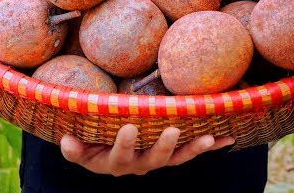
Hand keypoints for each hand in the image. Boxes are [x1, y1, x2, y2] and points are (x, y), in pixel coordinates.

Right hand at [59, 125, 234, 175]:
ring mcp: (158, 161)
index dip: (125, 144)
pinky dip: (209, 146)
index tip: (129, 128)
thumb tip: (65, 141)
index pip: (120, 155)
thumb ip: (74, 149)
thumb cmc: (90, 145)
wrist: (106, 153)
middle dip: (164, 146)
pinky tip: (227, 139)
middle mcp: (139, 165)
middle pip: (154, 159)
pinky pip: (192, 151)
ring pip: (178, 158)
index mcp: (115, 162)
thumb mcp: (80, 149)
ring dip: (194, 148)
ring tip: (208, 138)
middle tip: (172, 131)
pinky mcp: (173, 155)